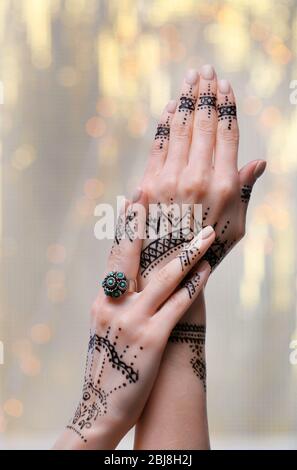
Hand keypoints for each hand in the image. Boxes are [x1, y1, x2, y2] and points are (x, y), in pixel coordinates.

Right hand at [54, 191, 214, 449]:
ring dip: (187, 253)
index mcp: (102, 300)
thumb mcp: (106, 326)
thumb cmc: (110, 363)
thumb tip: (130, 277)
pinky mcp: (151, 338)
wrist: (102, 405)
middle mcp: (114, 305)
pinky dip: (194, 285)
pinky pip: (177, 305)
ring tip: (206, 233)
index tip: (136, 197)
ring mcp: (132, 321)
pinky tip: (207, 269)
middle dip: (146, 221)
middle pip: (131, 255)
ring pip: (163, 277)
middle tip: (159, 191)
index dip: (126, 225)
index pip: (116, 255)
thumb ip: (118, 300)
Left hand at [139, 65, 265, 288]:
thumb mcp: (237, 224)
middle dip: (205, 94)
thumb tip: (260, 162)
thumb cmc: (208, 249)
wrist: (166, 271)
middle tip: (205, 70)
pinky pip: (158, 145)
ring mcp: (170, 179)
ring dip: (185, 99)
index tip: (225, 86)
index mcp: (224, 185)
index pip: (227, 134)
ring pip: (180, 129)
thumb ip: (245, 190)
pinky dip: (164, 123)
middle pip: (203, 124)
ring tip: (189, 79)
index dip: (226, 106)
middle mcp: (198, 177)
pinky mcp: (149, 183)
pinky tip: (168, 107)